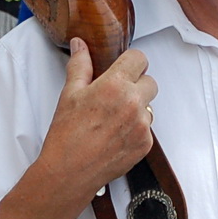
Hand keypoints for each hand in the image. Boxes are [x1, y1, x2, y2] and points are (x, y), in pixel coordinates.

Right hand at [40, 39, 157, 194]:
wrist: (70, 172)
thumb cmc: (67, 135)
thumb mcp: (70, 94)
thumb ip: (80, 65)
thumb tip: (81, 46)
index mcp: (115, 86)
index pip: (139, 58)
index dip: (131, 62)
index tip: (124, 68)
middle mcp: (133, 104)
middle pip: (150, 82)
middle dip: (136, 84)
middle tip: (116, 95)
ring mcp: (142, 125)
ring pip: (149, 106)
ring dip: (137, 108)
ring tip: (112, 119)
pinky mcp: (145, 144)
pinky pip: (147, 129)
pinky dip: (135, 129)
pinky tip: (115, 135)